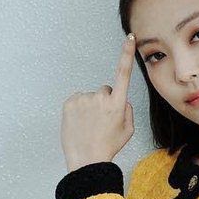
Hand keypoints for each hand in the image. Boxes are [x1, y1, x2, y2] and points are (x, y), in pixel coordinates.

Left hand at [60, 33, 136, 170]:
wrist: (86, 160)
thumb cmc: (108, 146)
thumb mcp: (128, 130)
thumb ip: (127, 110)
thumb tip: (121, 99)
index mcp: (117, 104)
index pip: (123, 73)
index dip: (126, 54)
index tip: (129, 39)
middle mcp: (101, 98)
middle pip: (105, 90)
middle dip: (104, 101)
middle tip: (101, 121)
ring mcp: (84, 99)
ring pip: (90, 97)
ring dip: (90, 107)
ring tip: (89, 125)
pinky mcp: (70, 103)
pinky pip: (77, 100)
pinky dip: (78, 109)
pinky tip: (80, 123)